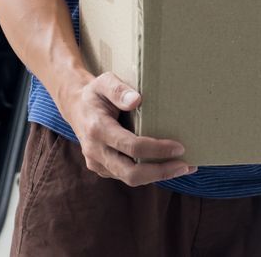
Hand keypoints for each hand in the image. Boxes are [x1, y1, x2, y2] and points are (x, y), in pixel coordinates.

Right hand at [58, 71, 194, 185]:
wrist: (75, 107)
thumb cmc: (95, 93)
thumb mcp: (103, 81)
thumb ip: (118, 89)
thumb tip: (137, 100)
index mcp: (97, 129)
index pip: (131, 146)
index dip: (157, 149)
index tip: (179, 147)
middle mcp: (95, 150)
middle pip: (132, 173)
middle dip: (161, 172)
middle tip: (185, 165)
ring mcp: (97, 163)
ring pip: (131, 179)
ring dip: (158, 175)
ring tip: (183, 167)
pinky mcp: (102, 169)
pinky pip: (127, 176)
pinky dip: (148, 174)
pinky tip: (166, 166)